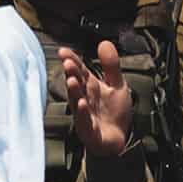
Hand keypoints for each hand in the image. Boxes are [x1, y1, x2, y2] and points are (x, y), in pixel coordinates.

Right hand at [60, 40, 132, 158]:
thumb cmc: (114, 113)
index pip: (80, 70)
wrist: (119, 139)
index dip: (72, 60)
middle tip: (67, 62)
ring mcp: (85, 114)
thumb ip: (111, 65)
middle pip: (77, 84)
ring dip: (74, 91)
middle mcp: (84, 98)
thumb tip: (104, 42)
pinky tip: (82, 104)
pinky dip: (83, 112)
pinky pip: (85, 120)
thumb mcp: (117, 84)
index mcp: (90, 86)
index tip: (63, 51)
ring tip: (71, 80)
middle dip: (71, 73)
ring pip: (77, 101)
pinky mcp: (89, 130)